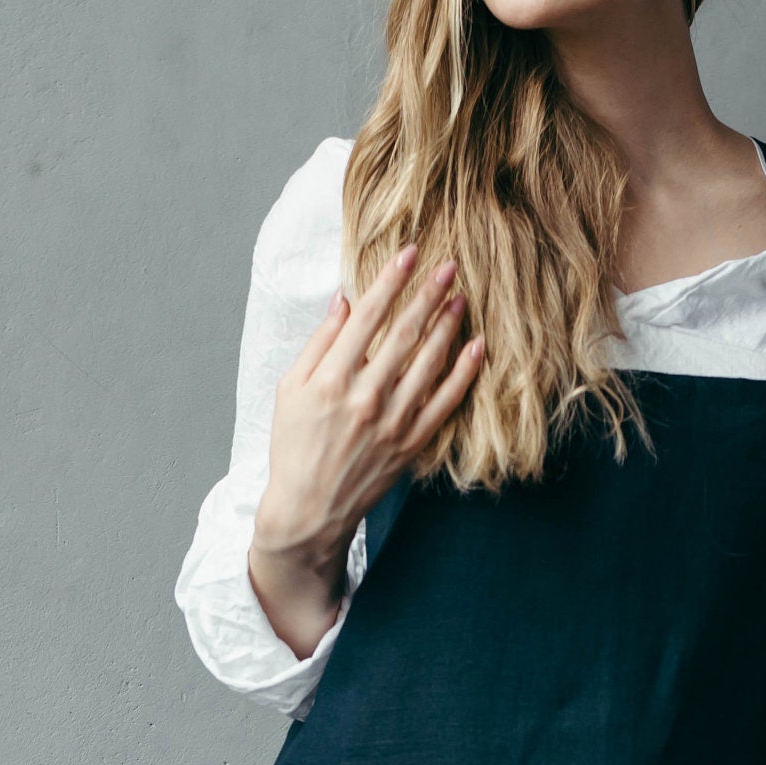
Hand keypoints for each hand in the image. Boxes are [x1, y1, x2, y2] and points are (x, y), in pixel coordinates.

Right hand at [247, 247, 483, 659]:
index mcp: (331, 379)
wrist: (309, 509)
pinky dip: (463, 374)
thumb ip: (319, 344)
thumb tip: (344, 302)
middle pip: (404, 334)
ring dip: (447, 327)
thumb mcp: (289, 390)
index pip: (368, 318)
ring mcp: (392, 422)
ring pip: (428, 364)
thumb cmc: (293, 446)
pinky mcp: (410, 444)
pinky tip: (476, 348)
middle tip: (448, 268)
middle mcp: (365, 397)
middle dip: (428, 296)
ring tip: (461, 299)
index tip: (410, 255)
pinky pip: (444, 403)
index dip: (391, 281)